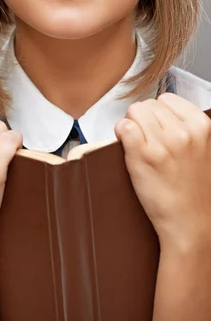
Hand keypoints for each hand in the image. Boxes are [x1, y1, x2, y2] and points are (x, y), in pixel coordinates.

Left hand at [114, 93, 210, 249]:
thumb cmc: (195, 189)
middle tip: (148, 140)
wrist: (191, 224)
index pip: (166, 99)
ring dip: (132, 125)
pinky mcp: (141, 156)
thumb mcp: (204, 148)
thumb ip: (188, 126)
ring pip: (133, 112)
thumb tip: (162, 109)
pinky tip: (128, 146)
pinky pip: (123, 126)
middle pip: (147, 105)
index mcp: (201, 126)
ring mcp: (161, 144)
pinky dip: (121, 133)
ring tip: (139, 144)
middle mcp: (183, 132)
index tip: (159, 128)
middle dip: (144, 120)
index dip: (159, 113)